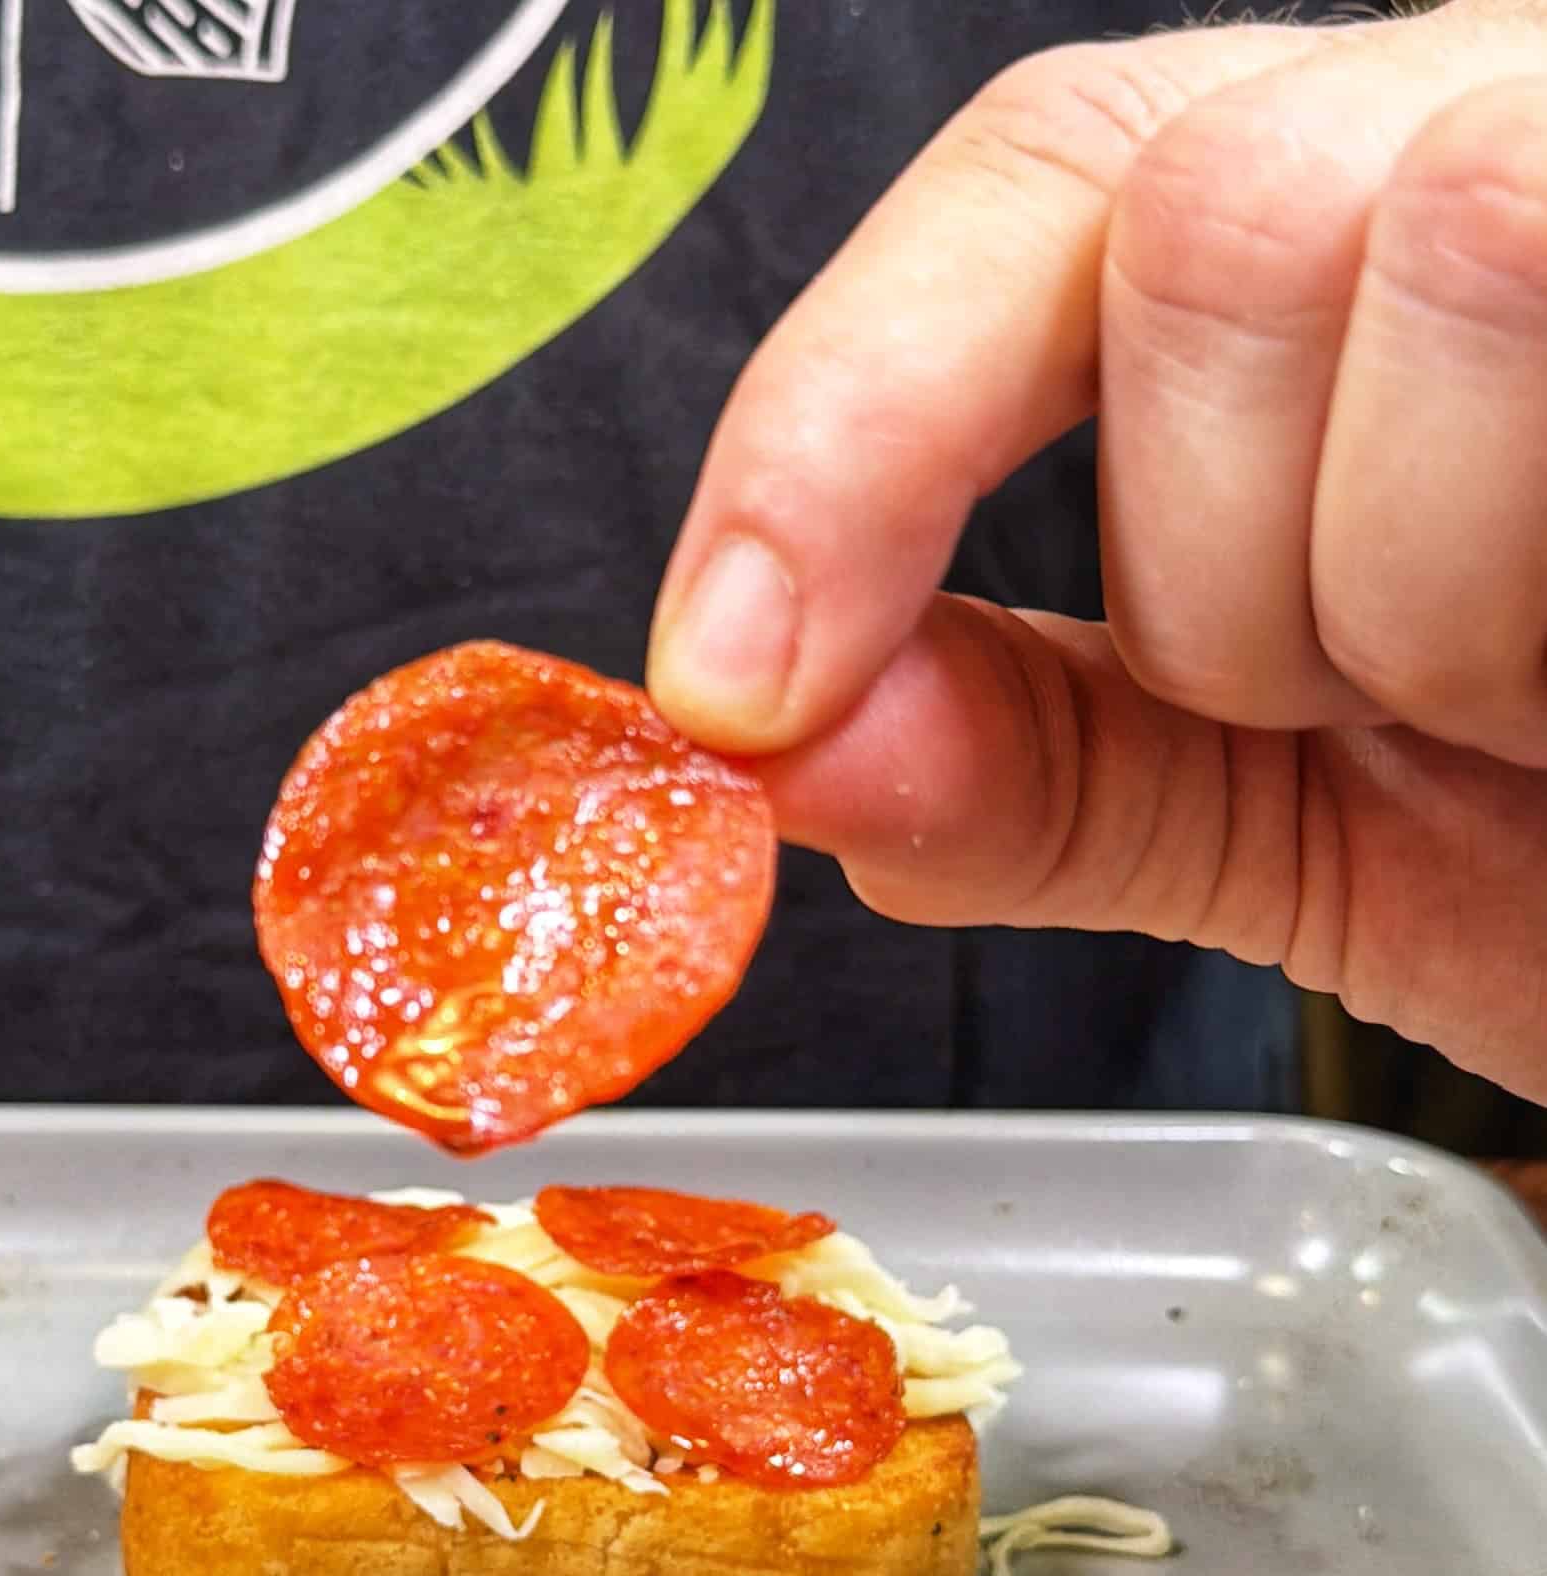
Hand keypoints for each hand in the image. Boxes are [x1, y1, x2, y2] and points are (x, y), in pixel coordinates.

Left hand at [648, 1, 1546, 1104]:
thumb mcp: (1292, 821)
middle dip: (1249, 577)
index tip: (736, 676)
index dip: (849, 426)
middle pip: (1214, 222)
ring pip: (1437, 241)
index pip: (1036, 187)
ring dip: (1444, 594)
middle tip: (1399, 708)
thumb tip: (770, 739)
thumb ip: (1037, 761)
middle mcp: (1507, 124)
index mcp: (1341, 225)